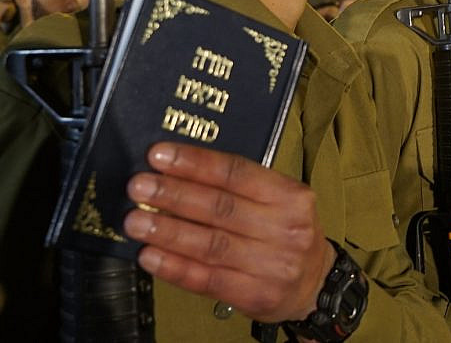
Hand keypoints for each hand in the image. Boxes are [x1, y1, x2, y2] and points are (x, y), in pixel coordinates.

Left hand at [124, 142, 335, 321]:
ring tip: (136, 221)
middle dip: (174, 195)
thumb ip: (237, 186)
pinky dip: (175, 267)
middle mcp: (285, 228)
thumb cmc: (286, 233)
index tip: (160, 156)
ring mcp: (273, 264)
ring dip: (167, 231)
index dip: (195, 163)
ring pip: (211, 245)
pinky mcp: (257, 295)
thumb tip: (176, 172)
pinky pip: (208, 280)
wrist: (314, 283)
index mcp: (291, 196)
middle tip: (140, 187)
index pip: (237, 173)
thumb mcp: (278, 200)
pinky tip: (151, 256)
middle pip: (221, 207)